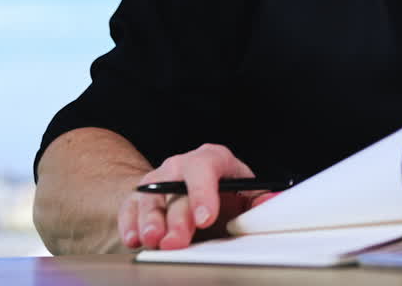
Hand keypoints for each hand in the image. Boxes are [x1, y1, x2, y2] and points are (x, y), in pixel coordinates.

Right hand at [118, 144, 274, 249]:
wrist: (189, 184)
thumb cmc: (220, 188)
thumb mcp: (244, 189)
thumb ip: (258, 197)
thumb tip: (272, 201)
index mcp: (210, 159)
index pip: (205, 168)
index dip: (204, 193)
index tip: (206, 218)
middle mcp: (180, 166)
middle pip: (175, 189)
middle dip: (177, 218)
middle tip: (177, 241)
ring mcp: (157, 180)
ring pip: (149, 198)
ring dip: (150, 221)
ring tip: (153, 240)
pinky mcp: (137, 197)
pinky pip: (129, 208)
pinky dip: (130, 225)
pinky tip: (134, 239)